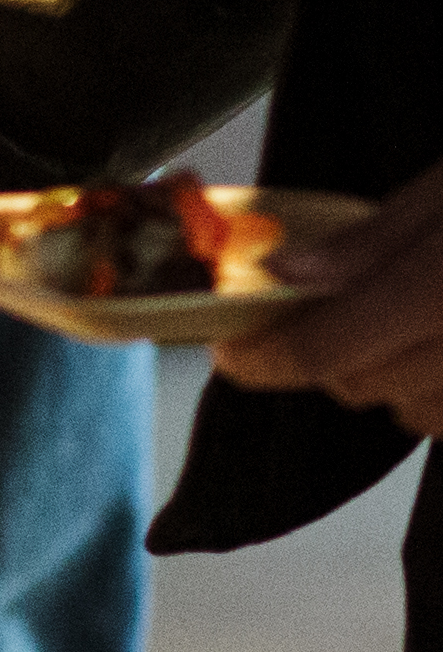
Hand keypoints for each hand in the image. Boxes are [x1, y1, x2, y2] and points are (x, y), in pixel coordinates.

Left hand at [212, 158, 442, 435]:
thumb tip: (281, 270)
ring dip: (387, 376)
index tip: (229, 350)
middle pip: (359, 385)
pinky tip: (438, 342)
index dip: (259, 358)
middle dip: (324, 353)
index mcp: (434, 294)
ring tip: (397, 320)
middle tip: (316, 309)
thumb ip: (368, 239)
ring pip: (413, 411)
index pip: (320, 353)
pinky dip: (436, 389)